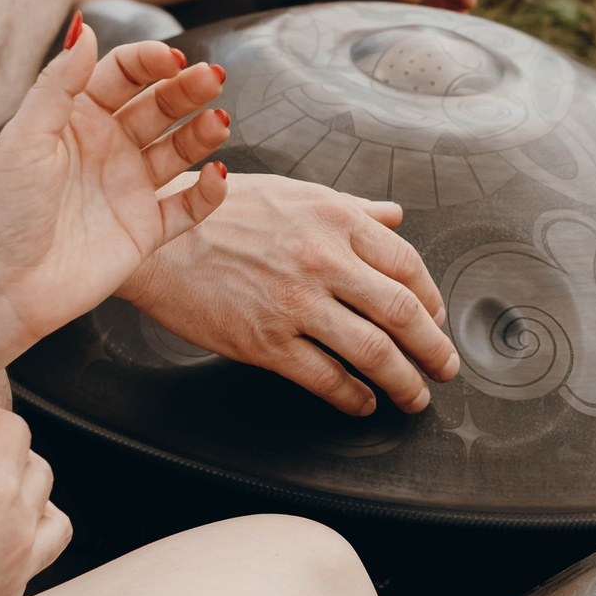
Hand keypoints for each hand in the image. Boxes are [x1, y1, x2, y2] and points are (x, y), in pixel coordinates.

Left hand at [0, 30, 232, 401]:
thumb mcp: (24, 139)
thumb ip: (58, 84)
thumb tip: (85, 29)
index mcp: (73, 119)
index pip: (122, 75)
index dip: (149, 62)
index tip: (172, 60)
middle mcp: (105, 149)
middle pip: (158, 107)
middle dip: (186, 90)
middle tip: (210, 80)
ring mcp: (127, 189)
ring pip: (180, 151)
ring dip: (202, 132)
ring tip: (219, 122)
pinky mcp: (143, 231)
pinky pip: (188, 207)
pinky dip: (209, 192)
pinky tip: (217, 175)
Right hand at [120, 173, 458, 414]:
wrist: (152, 242)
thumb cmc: (216, 212)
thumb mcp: (292, 193)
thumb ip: (350, 209)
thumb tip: (394, 216)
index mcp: (334, 219)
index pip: (408, 265)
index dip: (431, 299)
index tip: (434, 319)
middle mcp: (322, 259)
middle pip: (402, 312)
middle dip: (433, 348)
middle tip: (444, 367)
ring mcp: (295, 303)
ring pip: (373, 352)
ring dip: (403, 381)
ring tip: (413, 395)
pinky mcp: (265, 342)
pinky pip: (325, 378)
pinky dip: (354, 397)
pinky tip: (362, 402)